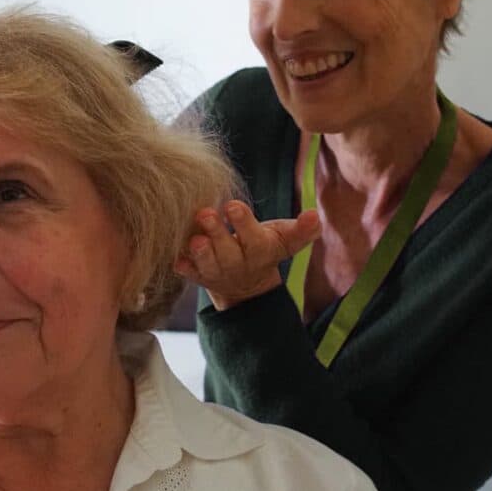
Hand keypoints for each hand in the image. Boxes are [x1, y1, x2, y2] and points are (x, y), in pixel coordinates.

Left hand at [174, 200, 320, 310]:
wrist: (246, 285)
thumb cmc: (264, 247)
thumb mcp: (285, 240)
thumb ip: (301, 230)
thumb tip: (315, 215)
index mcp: (259, 251)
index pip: (253, 237)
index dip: (243, 222)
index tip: (233, 205)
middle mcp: (236, 263)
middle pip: (227, 252)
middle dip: (216, 234)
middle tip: (205, 213)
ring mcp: (215, 271)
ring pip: (207, 264)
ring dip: (200, 252)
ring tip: (194, 239)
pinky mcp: (197, 275)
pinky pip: (188, 273)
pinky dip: (182, 266)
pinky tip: (176, 255)